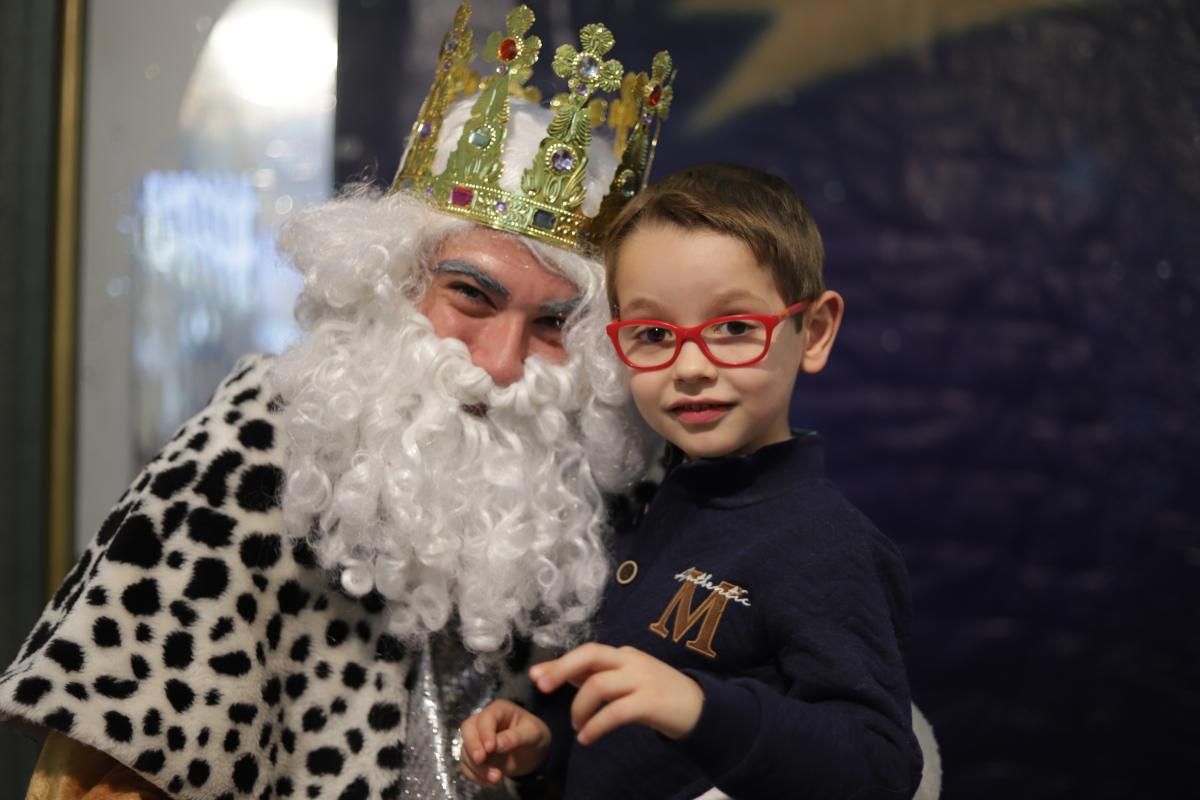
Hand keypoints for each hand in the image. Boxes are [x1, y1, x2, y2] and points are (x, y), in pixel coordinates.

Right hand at [459, 699, 551, 787]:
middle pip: (468, 729)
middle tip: (481, 760)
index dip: (485, 732)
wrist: (534, 752)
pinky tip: (490, 782)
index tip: (490, 748)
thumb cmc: (534, 735)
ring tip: (496, 778)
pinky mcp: (476, 756)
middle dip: (472, 746)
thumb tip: (496, 745)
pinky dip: (475, 775)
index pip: (485, 718)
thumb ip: (515, 737)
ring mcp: (477, 739)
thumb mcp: (531, 733)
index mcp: (498, 710)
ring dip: (477, 766)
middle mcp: (484, 722)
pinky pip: (467, 765)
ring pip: (466, 750)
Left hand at [529, 643, 703, 744]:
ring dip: (580, 708)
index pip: (587, 652)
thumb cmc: (660, 695)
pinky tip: (587, 739)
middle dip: (562, 669)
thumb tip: (564, 675)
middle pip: (591, 655)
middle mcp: (631, 661)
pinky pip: (615, 712)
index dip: (560, 663)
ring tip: (577, 726)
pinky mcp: (651, 702)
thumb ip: (601, 676)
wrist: (702, 708)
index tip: (537, 675)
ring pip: (599, 685)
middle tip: (543, 688)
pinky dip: (596, 726)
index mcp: (624, 655)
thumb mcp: (630, 680)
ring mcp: (642, 680)